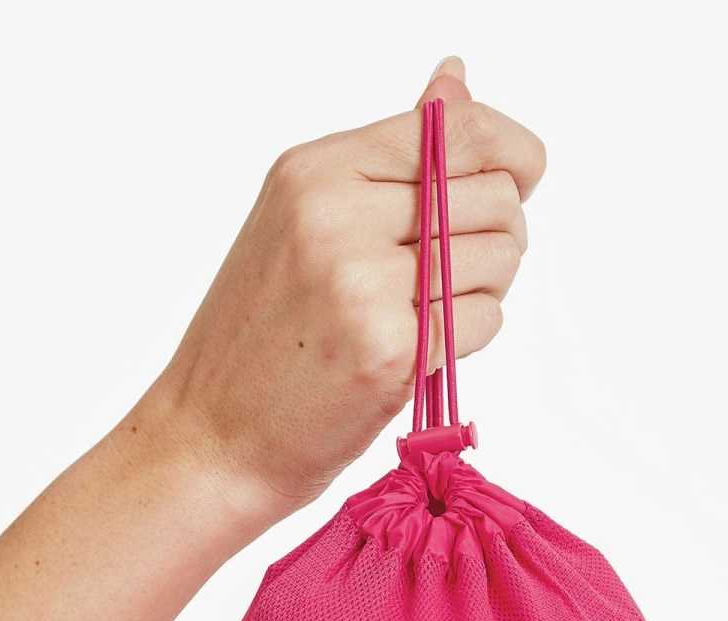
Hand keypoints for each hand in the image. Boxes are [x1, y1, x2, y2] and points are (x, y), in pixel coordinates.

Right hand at [143, 57, 545, 526]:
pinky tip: (420, 349)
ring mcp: (363, 283)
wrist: (214, 437)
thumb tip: (457, 77)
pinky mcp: (391, 349)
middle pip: (494, 194)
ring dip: (485, 288)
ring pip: (500, 256)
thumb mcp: (304, 223)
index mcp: (315, 170)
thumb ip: (391, 158)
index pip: (458, 129)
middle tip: (454, 273)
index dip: (509, 157)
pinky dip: (470, 336)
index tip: (513, 185)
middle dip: (498, 234)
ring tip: (428, 313)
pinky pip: (484, 317)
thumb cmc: (260, 339)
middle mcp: (337, 215)